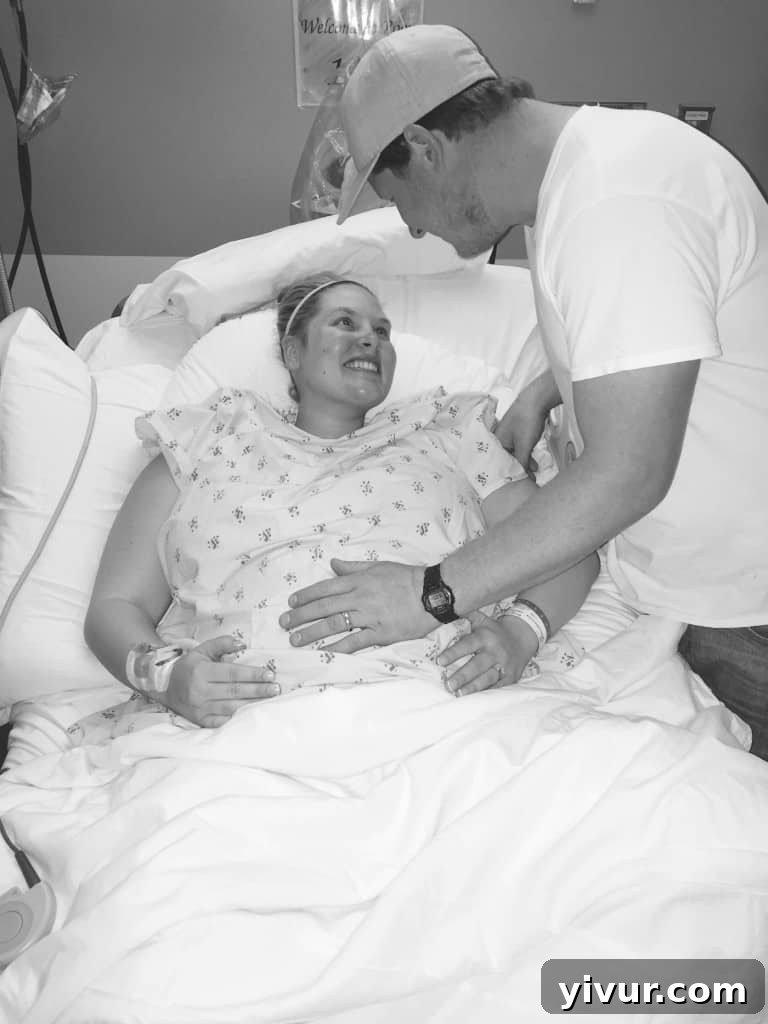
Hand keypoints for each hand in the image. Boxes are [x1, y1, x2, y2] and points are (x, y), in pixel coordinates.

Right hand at [164, 635, 279, 727]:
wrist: (165, 688)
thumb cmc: (189, 667)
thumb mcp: (202, 650)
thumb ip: (222, 644)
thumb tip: (241, 643)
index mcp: (201, 671)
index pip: (232, 673)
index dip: (252, 674)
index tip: (270, 675)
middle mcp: (200, 691)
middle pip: (234, 691)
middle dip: (258, 690)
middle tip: (276, 689)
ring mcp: (200, 708)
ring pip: (231, 707)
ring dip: (252, 705)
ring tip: (269, 702)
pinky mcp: (201, 721)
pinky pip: (222, 721)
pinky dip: (238, 719)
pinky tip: (252, 715)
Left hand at [279, 559, 433, 651]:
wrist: (433, 592)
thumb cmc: (407, 578)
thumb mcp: (378, 566)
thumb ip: (353, 567)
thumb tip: (332, 564)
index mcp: (359, 581)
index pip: (325, 588)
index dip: (305, 596)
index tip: (290, 603)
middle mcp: (360, 597)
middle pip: (324, 607)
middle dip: (301, 616)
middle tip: (284, 623)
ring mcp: (370, 616)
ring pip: (335, 624)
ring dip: (312, 633)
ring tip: (295, 640)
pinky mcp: (381, 633)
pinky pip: (356, 641)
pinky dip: (339, 647)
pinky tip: (325, 653)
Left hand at [437, 610, 537, 696]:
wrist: (523, 637)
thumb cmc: (495, 630)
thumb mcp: (482, 619)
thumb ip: (466, 614)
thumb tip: (445, 607)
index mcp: (486, 637)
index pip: (468, 645)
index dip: (453, 653)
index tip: (439, 661)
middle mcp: (495, 652)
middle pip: (477, 665)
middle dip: (463, 675)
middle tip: (448, 684)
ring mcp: (504, 666)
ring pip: (488, 678)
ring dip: (473, 687)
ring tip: (459, 693)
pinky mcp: (510, 677)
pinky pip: (497, 687)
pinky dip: (486, 693)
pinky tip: (474, 698)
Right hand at [495, 369, 560, 473]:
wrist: (538, 399)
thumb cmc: (527, 419)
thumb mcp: (524, 446)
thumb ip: (521, 463)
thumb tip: (522, 477)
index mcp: (496, 442)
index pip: (498, 464)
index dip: (507, 475)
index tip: (514, 485)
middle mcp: (499, 439)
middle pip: (506, 460)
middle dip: (517, 471)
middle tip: (526, 481)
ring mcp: (509, 435)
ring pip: (515, 455)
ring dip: (524, 464)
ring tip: (534, 473)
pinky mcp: (519, 432)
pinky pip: (520, 449)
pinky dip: (527, 456)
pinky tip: (534, 462)